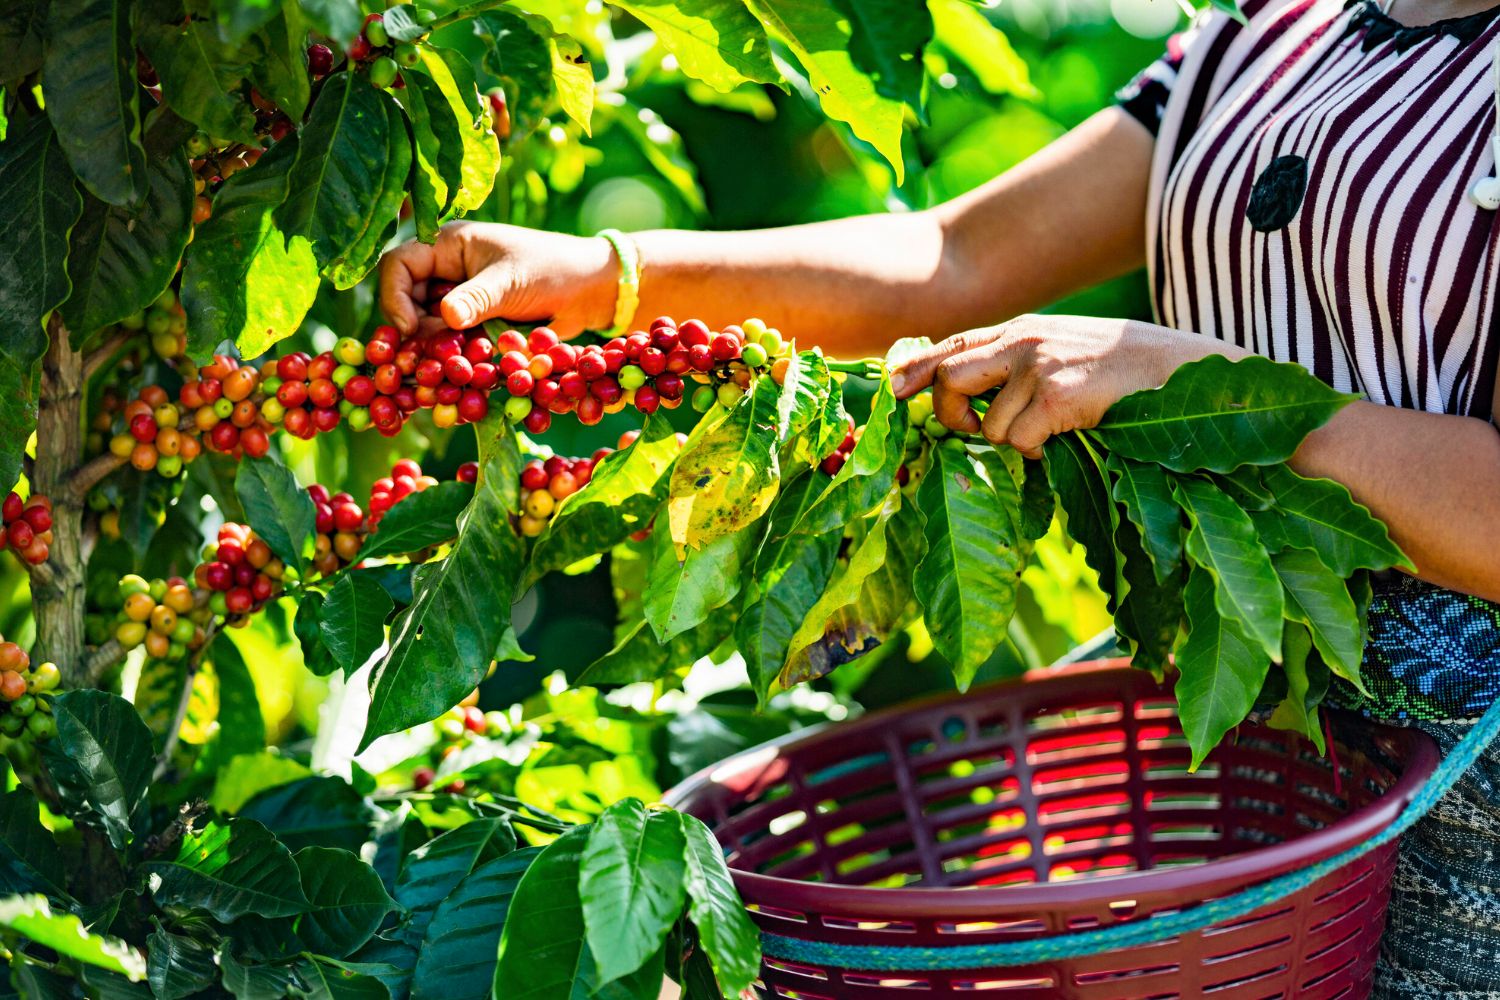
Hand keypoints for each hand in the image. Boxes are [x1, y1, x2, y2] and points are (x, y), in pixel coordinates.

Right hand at [378, 221, 617, 336]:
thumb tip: (445, 316)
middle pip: (409, 302)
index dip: (395, 297)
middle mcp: (448, 270)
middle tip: (438, 356)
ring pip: (430, 327)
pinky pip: (454, 341)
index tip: (409, 330)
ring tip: (462, 360)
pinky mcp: (476, 322)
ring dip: (440, 347)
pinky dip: (459, 355)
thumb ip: (477, 298)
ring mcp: (462, 297)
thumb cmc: (553, 270)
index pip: (399, 265)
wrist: (591, 289)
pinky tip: (471, 365)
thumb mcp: (512, 281)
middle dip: (419, 331)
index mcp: (449, 245)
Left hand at [891, 315, 1242, 456]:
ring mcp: (1037, 366)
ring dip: (1011, 441)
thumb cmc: (1124, 375)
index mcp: (1022, 331)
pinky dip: (1036, 452)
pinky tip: (1066, 437)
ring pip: (987, 423)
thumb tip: (973, 404)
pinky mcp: (1055, 395)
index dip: (917, 370)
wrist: (1181, 370)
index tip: (895, 390)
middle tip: (973, 431)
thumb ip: (1018, 368)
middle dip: (949, 415)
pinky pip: (1018, 441)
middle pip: (949, 377)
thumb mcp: (1063, 356)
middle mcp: (1022, 340)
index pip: (952, 346)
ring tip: (1048, 432)